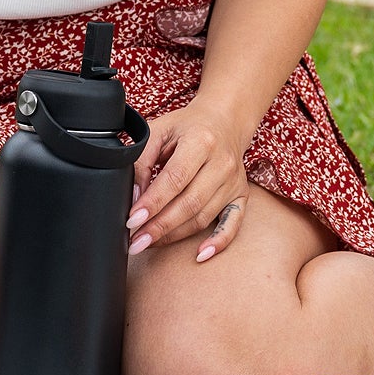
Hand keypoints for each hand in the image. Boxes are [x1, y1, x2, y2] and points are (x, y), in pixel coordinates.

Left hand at [128, 101, 255, 262]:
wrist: (224, 121)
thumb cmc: (187, 127)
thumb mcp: (159, 130)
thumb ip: (142, 159)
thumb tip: (133, 196)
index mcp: (201, 141)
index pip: (175, 178)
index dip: (152, 202)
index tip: (132, 220)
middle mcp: (222, 163)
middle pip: (190, 202)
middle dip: (159, 226)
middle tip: (135, 241)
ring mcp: (234, 181)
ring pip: (203, 216)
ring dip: (174, 235)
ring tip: (149, 243)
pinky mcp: (241, 195)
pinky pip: (233, 223)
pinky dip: (219, 241)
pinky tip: (201, 254)